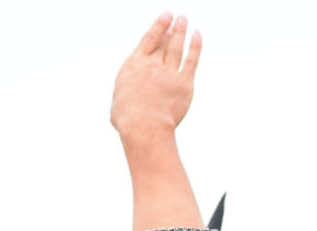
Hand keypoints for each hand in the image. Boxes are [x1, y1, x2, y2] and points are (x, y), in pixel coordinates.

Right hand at [111, 12, 202, 139]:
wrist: (144, 126)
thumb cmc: (128, 119)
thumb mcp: (119, 100)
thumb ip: (127, 93)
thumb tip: (124, 102)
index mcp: (134, 65)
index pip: (148, 40)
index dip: (158, 26)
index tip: (166, 17)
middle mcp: (152, 65)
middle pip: (164, 42)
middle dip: (171, 28)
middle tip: (178, 18)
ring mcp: (169, 73)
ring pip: (177, 47)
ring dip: (181, 32)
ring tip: (184, 21)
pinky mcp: (183, 83)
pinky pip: (191, 60)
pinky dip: (195, 47)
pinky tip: (197, 36)